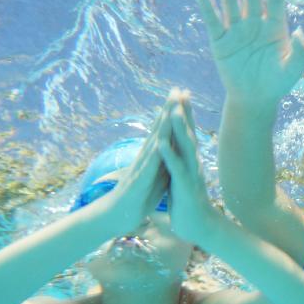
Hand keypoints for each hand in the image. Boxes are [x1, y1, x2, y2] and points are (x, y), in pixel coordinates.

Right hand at [100, 104, 170, 234]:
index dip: (174, 113)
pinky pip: (149, 165)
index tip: (183, 96)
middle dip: (169, 109)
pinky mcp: (140, 179)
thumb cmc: (139, 195)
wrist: (120, 215)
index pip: (165, 130)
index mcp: (154, 155)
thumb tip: (172, 146)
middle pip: (159, 129)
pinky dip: (155, 153)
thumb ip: (163, 159)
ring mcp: (142, 166)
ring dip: (162, 124)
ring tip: (170, 107)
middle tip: (177, 89)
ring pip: (154, 141)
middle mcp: (147, 156)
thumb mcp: (157, 173)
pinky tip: (160, 140)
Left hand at [156, 89, 217, 244]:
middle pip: (187, 133)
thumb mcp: (182, 180)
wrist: (198, 228)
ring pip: (184, 147)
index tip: (180, 95)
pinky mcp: (184, 187)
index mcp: (188, 162)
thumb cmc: (188, 205)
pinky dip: (168, 155)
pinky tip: (161, 143)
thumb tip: (177, 153)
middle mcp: (192, 164)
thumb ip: (180, 164)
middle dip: (183, 112)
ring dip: (178, 128)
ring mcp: (189, 174)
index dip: (183, 114)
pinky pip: (175, 168)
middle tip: (180, 91)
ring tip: (173, 110)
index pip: (185, 134)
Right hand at [197, 0, 303, 106]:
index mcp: (275, 26)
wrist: (255, 100)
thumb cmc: (277, 84)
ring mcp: (237, 30)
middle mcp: (255, 23)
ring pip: (231, 0)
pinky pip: (214, 21)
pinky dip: (209, 8)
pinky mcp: (220, 42)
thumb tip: (301, 32)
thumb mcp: (293, 69)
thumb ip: (301, 51)